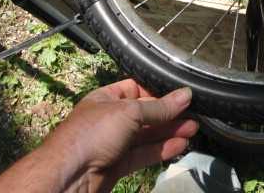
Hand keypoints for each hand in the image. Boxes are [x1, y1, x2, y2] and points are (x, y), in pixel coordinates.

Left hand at [0, 79, 197, 192]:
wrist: (69, 175)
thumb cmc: (92, 134)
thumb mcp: (129, 112)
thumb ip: (159, 107)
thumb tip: (186, 95)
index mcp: (106, 98)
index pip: (137, 89)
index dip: (158, 91)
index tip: (182, 93)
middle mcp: (110, 119)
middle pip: (146, 113)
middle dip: (169, 113)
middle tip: (194, 113)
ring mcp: (114, 143)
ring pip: (147, 135)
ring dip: (170, 131)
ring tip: (193, 129)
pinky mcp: (118, 164)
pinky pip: (144, 154)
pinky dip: (162, 149)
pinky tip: (180, 145)